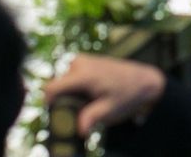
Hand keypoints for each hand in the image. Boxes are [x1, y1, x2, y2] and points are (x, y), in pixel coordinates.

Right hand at [45, 54, 165, 137]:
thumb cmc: (126, 96)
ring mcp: (82, 60)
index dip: (48, 104)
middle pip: (58, 88)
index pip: (52, 88)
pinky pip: (71, 78)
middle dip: (64, 102)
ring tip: (90, 102)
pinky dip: (77, 89)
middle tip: (81, 112)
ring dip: (71, 95)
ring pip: (64, 83)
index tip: (55, 117)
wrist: (142, 80)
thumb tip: (80, 130)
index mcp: (83, 75)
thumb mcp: (109, 111)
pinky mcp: (85, 61)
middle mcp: (79, 63)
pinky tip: (92, 95)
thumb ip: (92, 118)